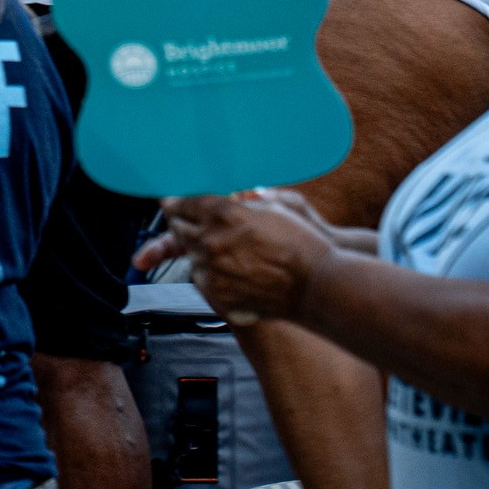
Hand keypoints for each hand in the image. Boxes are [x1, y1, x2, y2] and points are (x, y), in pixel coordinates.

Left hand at [140, 189, 342, 324]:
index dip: (176, 202)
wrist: (317, 285)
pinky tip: (229, 272)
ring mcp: (211, 269)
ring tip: (222, 251)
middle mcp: (211, 240)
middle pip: (179, 228)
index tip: (171, 202)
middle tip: (186, 222)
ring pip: (190, 256)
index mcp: (223, 214)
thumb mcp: (272, 207)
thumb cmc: (301, 243)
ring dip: (199, 251)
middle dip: (181, 223)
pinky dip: (209, 274)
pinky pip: (201, 279)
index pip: (183, 203)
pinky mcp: (216, 293)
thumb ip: (240, 201)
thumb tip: (223, 195)